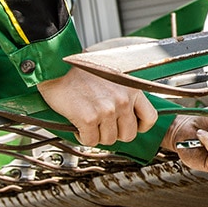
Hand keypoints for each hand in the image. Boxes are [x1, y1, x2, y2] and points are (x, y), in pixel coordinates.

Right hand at [38, 67, 157, 146]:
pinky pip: (91, 141)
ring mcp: (106, 110)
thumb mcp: (112, 73)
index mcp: (131, 87)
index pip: (150, 117)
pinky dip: (83, 137)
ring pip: (109, 140)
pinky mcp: (89, 118)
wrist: (57, 64)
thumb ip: (123, 91)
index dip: (140, 126)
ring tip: (89, 123)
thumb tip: (127, 112)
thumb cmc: (81, 68)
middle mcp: (122, 99)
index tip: (130, 126)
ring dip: (97, 135)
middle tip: (104, 126)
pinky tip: (79, 126)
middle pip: (129, 134)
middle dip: (116, 133)